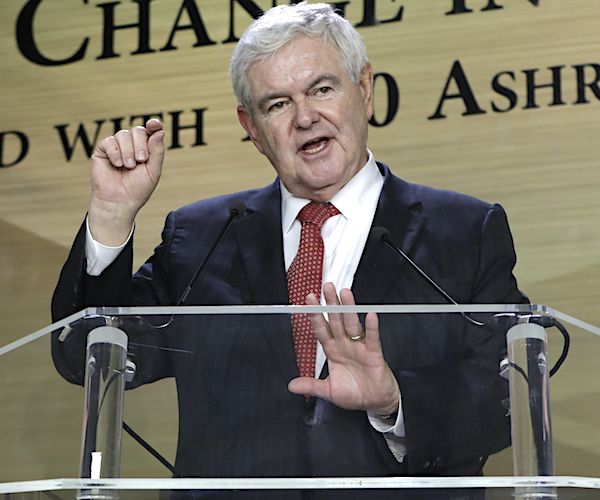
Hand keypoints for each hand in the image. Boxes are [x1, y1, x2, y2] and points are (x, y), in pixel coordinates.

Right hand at [88, 119, 164, 244]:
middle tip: (141, 161)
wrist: (119, 201)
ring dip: (128, 151)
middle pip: (138, 131)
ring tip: (128, 166)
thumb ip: (157, 151)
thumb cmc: (137, 189)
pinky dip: (115, 152)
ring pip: (123, 134)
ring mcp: (117, 147)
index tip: (154, 124)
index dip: (153, 125)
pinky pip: (110, 141)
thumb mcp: (153, 171)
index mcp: (146, 150)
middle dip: (141, 145)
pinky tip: (117, 165)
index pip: (151, 131)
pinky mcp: (103, 150)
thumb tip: (159, 131)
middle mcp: (132, 146)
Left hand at [288, 282, 399, 414]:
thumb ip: (311, 386)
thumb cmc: (355, 393)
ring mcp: (359, 347)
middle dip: (331, 304)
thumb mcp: (328, 391)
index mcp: (333, 351)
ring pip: (352, 324)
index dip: (315, 316)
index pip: (322, 330)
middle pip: (336, 320)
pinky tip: (370, 315)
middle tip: (326, 287)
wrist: (376, 402)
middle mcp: (345, 345)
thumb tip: (292, 385)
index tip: (309, 301)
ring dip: (348, 308)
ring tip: (344, 293)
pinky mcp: (374, 354)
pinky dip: (372, 327)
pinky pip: (372, 338)